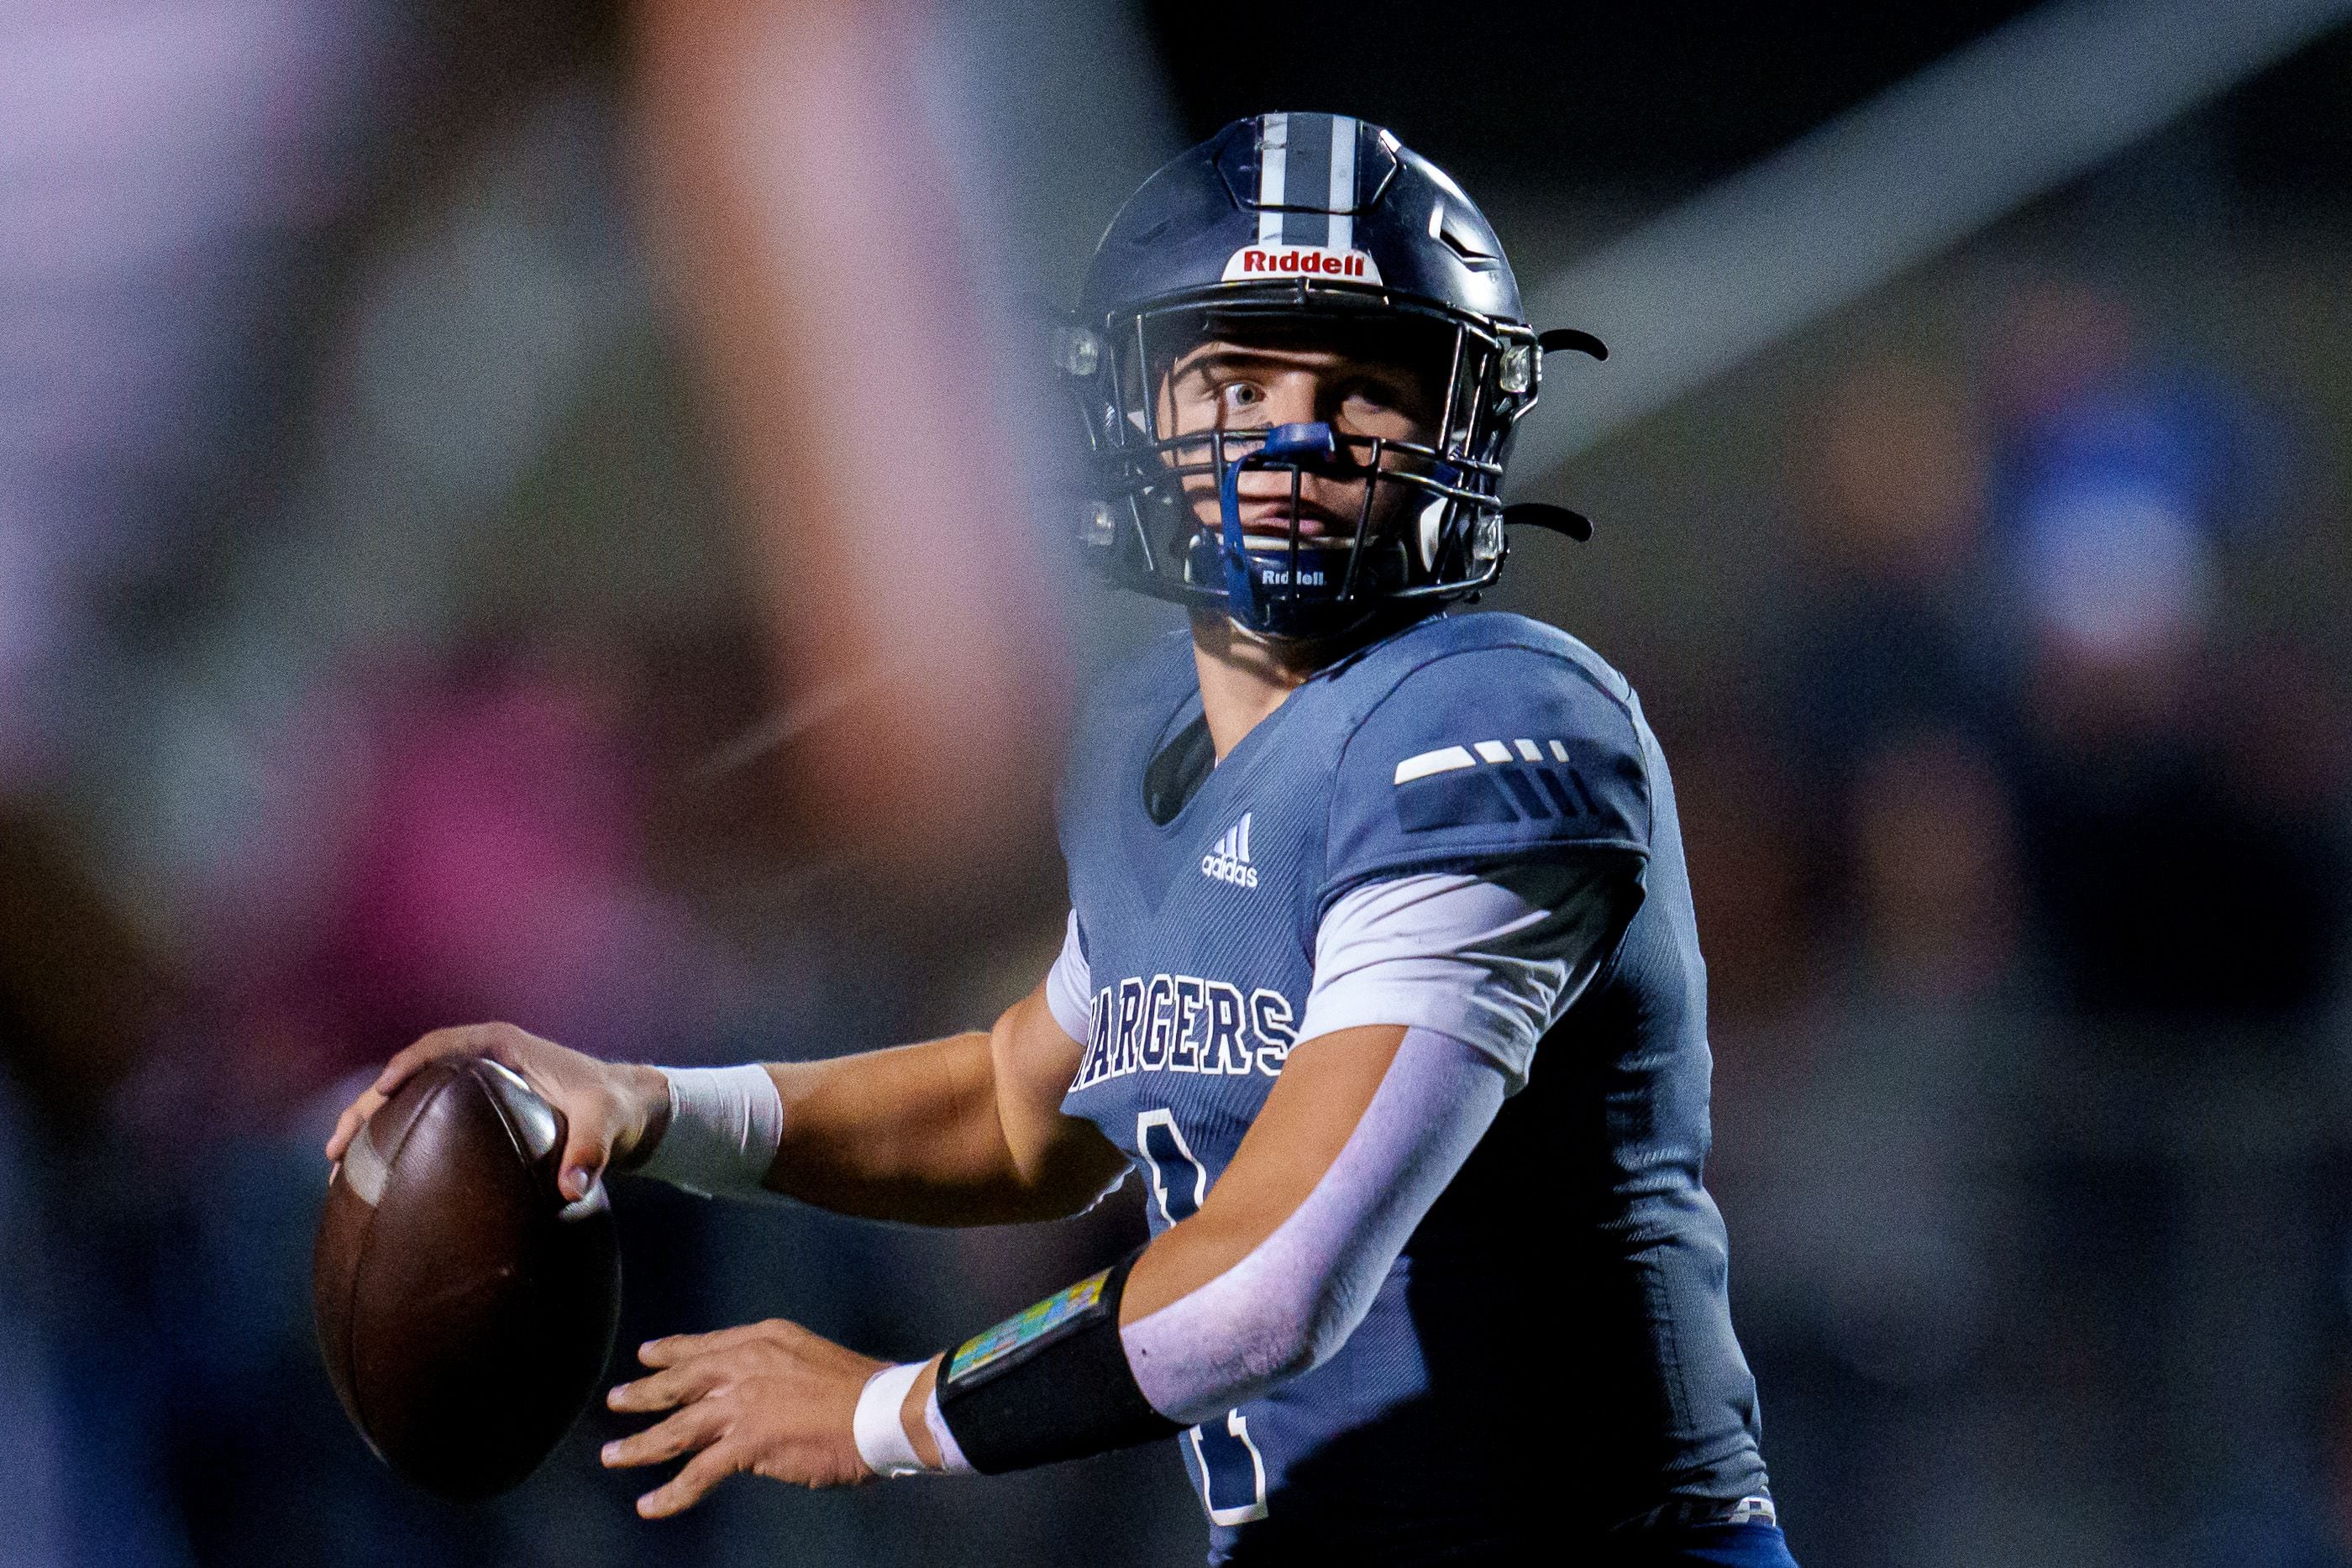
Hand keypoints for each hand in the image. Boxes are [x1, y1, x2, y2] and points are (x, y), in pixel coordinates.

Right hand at [324, 1021, 667, 1201]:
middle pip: (411, 1075)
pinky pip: (423, 1119)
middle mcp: (481, 1060)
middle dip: (368, 1105)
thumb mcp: (607, 1124)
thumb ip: (591, 1151)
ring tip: (336, 1167)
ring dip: (371, 1126)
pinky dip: (394, 1140)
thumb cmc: (615, 1108)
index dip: (408, 1065)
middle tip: (337, 1146)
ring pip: (409, 1099)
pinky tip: (371, 1179)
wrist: (627, 1112)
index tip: (382, 1091)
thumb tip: (571, 1187)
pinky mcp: (472, 1110)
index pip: (442, 1046)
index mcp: (503, 1047)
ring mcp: (473, 1084)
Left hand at [602, 1320, 883, 1513]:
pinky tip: (651, 1505)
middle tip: (616, 1399)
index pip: (706, 1346)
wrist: (881, 1410)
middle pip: (680, 1381)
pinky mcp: (745, 1443)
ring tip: (613, 1454)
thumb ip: (776, 1369)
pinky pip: (696, 1474)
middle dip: (644, 1392)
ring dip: (639, 1444)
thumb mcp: (809, 1357)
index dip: (673, 1351)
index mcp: (763, 1340)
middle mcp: (744, 1366)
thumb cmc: (860, 1388)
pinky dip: (671, 1494)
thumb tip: (758, 1391)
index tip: (649, 1353)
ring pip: (675, 1428)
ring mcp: (741, 1405)